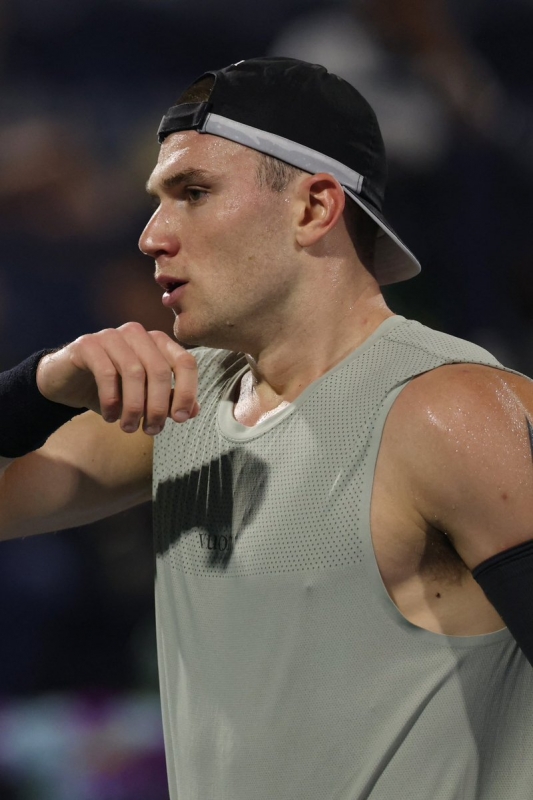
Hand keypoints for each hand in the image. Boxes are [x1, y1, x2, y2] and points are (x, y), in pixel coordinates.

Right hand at [36, 322, 198, 434]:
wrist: (67, 382)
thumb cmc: (112, 389)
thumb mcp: (144, 398)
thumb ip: (169, 400)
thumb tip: (192, 411)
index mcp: (158, 342)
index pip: (185, 362)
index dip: (187, 392)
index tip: (180, 418)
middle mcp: (138, 334)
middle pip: (161, 370)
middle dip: (158, 406)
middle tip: (150, 430)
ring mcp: (112, 336)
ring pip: (134, 372)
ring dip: (134, 407)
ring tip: (128, 427)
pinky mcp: (87, 344)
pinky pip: (106, 373)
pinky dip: (111, 400)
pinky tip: (110, 416)